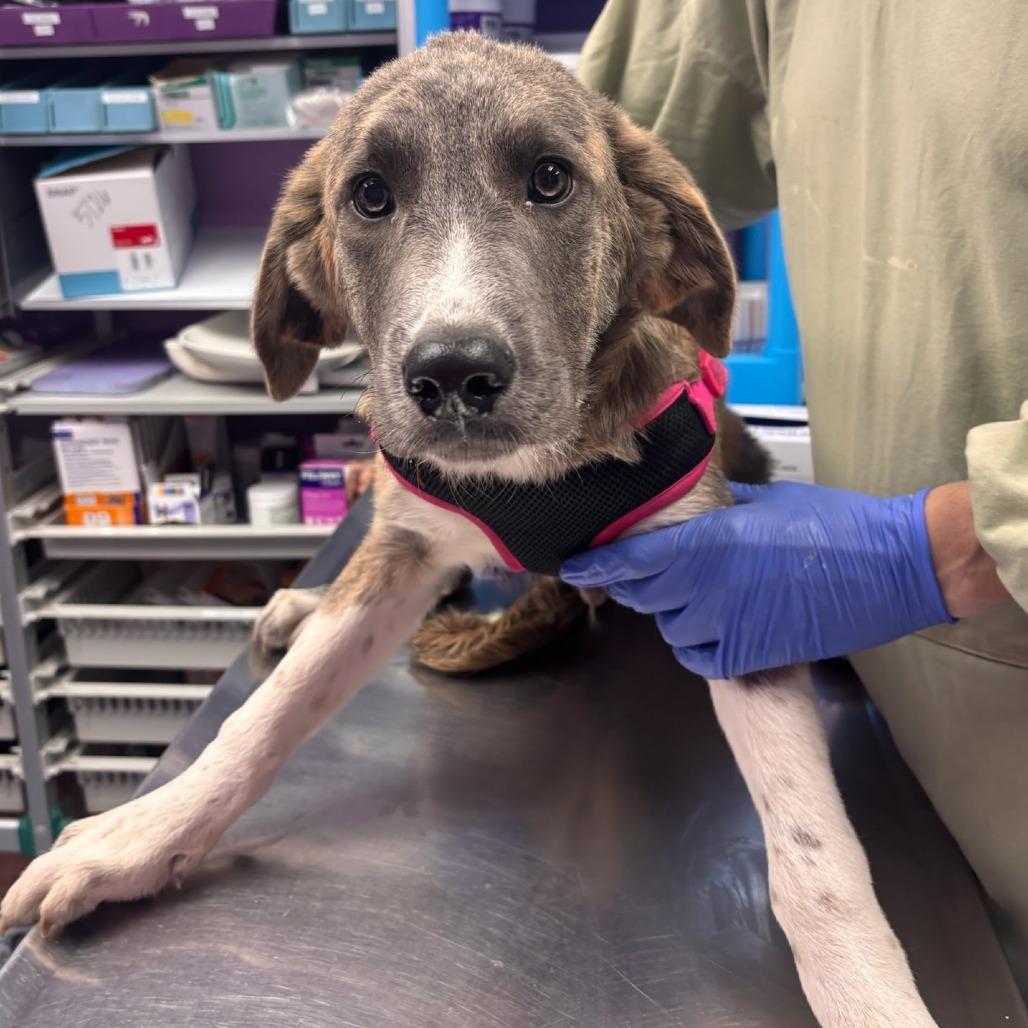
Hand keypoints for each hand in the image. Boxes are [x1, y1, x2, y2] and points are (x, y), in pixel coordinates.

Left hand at [561, 481, 953, 678]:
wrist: (893, 568)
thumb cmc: (831, 524)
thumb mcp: (763, 502)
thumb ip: (715, 509)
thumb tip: (680, 506)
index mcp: (710, 541)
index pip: (631, 559)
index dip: (596, 563)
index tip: (572, 563)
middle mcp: (708, 586)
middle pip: (643, 594)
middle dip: (636, 584)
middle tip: (645, 573)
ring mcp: (728, 626)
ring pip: (668, 626)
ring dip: (671, 612)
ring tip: (694, 594)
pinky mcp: (751, 657)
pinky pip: (698, 657)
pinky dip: (696, 644)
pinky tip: (710, 626)